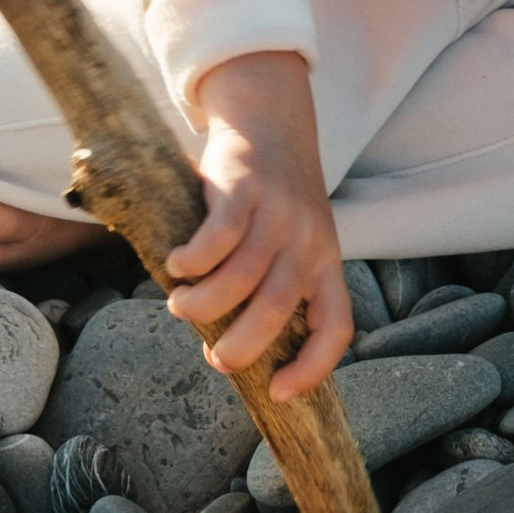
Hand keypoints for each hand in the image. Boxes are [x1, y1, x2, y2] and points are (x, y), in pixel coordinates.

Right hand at [166, 50, 351, 397]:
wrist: (270, 119)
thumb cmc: (274, 199)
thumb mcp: (293, 242)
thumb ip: (273, 286)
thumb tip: (231, 348)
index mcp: (326, 262)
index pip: (336, 327)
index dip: (312, 368)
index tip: (278, 393)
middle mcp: (308, 241)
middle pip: (276, 310)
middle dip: (240, 348)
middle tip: (215, 358)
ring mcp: (277, 213)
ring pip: (240, 278)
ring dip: (202, 305)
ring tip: (181, 307)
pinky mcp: (243, 188)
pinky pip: (216, 238)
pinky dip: (191, 262)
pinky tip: (177, 265)